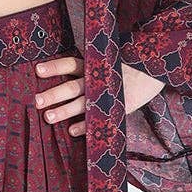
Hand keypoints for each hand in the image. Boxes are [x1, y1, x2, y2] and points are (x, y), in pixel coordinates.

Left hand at [34, 57, 165, 136]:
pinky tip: (73, 131)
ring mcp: (108, 94)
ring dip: (65, 111)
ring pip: (82, 104)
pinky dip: (86, 126)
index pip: (71, 64)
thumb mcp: (106, 59)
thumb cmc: (125, 65)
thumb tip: (58, 74)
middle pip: (72, 86)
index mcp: (94, 64)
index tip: (37, 70)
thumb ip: (87, 66)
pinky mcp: (118, 107)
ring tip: (48, 118)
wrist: (154, 71)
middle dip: (54, 94)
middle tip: (37, 101)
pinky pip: (98, 119)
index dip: (55, 67)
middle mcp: (98, 79)